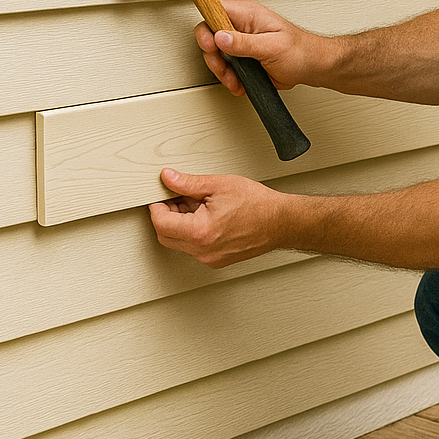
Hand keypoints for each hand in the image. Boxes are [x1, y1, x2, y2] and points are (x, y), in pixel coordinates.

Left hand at [149, 168, 285, 267]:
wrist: (281, 222)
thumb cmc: (258, 205)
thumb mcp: (220, 185)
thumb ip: (189, 183)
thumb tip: (168, 178)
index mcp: (200, 231)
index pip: (161, 222)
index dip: (156, 206)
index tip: (160, 196)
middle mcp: (203, 250)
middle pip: (165, 236)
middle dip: (166, 216)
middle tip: (177, 199)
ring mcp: (210, 258)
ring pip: (179, 243)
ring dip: (180, 225)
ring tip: (199, 207)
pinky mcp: (217, 260)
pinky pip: (193, 248)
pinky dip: (193, 233)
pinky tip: (208, 218)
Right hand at [195, 0, 323, 95]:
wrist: (313, 67)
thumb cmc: (301, 51)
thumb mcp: (271, 46)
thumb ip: (244, 43)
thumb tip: (220, 37)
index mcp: (248, 14)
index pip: (215, 10)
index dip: (207, 27)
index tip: (210, 44)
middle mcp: (242, 26)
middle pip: (210, 35)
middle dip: (213, 56)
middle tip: (223, 67)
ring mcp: (242, 43)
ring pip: (216, 54)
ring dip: (222, 70)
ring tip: (234, 79)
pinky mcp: (244, 58)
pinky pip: (227, 66)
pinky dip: (230, 78)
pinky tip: (239, 83)